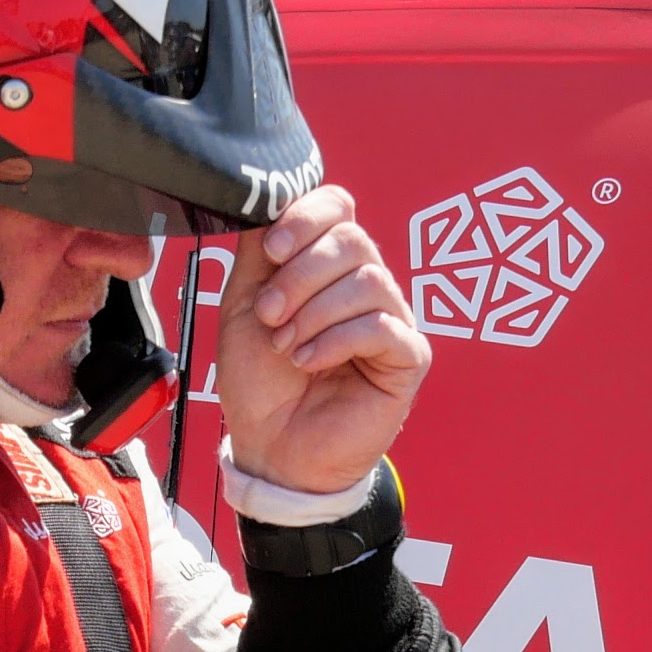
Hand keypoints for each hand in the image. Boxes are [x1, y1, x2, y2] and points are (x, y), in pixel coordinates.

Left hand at [214, 184, 430, 496]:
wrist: (271, 448)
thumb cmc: (260, 383)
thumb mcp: (244, 305)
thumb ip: (258, 253)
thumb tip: (268, 202)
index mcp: (327, 265)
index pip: (338, 206)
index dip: (306, 217)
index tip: (271, 251)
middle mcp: (365, 286)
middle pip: (353, 240)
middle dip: (302, 275)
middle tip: (272, 315)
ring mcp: (391, 320)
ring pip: (369, 281)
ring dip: (315, 313)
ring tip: (288, 347)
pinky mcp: (408, 359)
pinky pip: (384, 326)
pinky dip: (338, 341)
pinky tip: (310, 362)